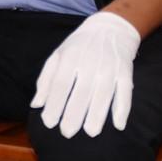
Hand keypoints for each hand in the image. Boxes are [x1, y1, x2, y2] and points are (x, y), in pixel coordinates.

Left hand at [31, 10, 140, 137]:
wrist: (110, 27)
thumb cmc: (79, 46)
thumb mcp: (58, 55)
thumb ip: (45, 80)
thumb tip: (36, 105)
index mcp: (70, 57)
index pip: (60, 84)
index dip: (54, 104)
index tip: (49, 123)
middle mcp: (89, 62)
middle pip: (81, 91)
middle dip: (74, 113)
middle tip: (67, 133)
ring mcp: (109, 66)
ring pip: (103, 93)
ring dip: (97, 114)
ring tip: (90, 132)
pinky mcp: (125, 71)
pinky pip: (125, 91)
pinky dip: (123, 108)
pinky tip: (118, 125)